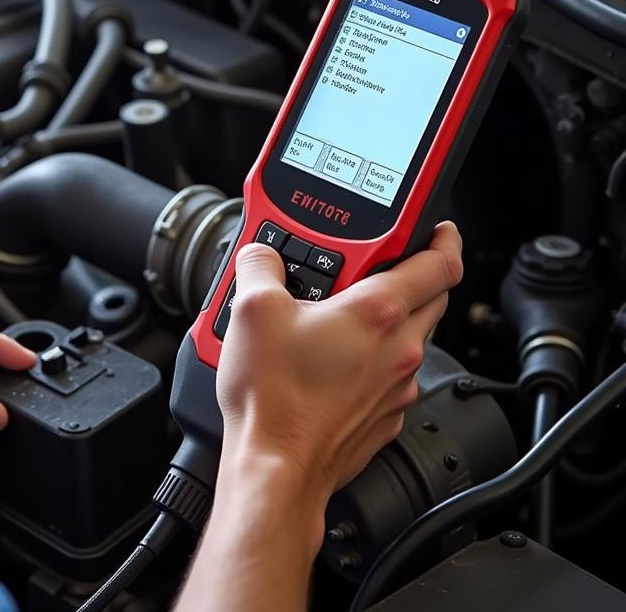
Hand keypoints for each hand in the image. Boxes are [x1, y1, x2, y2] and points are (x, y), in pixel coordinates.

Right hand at [216, 223, 462, 503]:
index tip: (436, 227)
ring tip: (336, 312)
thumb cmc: (273, 399)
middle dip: (409, 273)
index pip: (440, 262)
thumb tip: (260, 255)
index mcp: (377, 313)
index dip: (443, 236)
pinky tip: (331, 358)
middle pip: (430, 297)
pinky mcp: (381, 416)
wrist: (275, 468)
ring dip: (385, 318)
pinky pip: (389, 375)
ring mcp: (394, 387)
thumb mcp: (250, 309)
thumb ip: (259, 265)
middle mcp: (399, 350)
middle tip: (371, 264)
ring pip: (409, 337)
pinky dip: (371, 358)